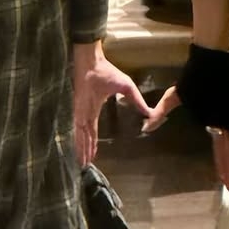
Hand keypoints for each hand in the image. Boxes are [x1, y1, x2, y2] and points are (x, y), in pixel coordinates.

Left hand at [72, 44, 151, 166]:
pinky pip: (78, 129)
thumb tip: (150, 111)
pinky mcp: (78, 110)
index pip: (92, 130)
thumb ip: (136, 100)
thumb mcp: (127, 88)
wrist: (93, 62)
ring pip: (81, 136)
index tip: (93, 154)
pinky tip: (78, 151)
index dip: (93, 142)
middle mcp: (86, 114)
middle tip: (85, 165)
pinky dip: (79, 141)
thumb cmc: (108, 72)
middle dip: (86, 150)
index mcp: (94, 109)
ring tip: (82, 163)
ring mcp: (81, 112)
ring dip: (82, 149)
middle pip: (86, 136)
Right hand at [141, 86, 228, 190]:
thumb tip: (145, 125)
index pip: (219, 148)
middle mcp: (224, 125)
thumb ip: (161, 112)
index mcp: (213, 122)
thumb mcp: (174, 98)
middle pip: (227, 153)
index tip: (224, 180)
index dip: (222, 164)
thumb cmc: (193, 78)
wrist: (208, 65)